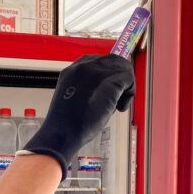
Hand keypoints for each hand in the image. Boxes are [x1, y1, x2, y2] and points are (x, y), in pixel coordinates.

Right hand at [22, 54, 134, 179]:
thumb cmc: (67, 124)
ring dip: (126, 87)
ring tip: (118, 105)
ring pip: (124, 68)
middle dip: (119, 78)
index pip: (98, 61)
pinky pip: (129, 79)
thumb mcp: (73, 98)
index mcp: (73, 70)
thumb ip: (86, 89)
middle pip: (114, 61)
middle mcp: (85, 65)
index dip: (108, 75)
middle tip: (118, 99)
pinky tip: (120, 108)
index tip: (109, 91)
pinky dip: (129, 94)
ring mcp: (98, 71)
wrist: (63, 132)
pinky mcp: (110, 81)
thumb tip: (105, 90)